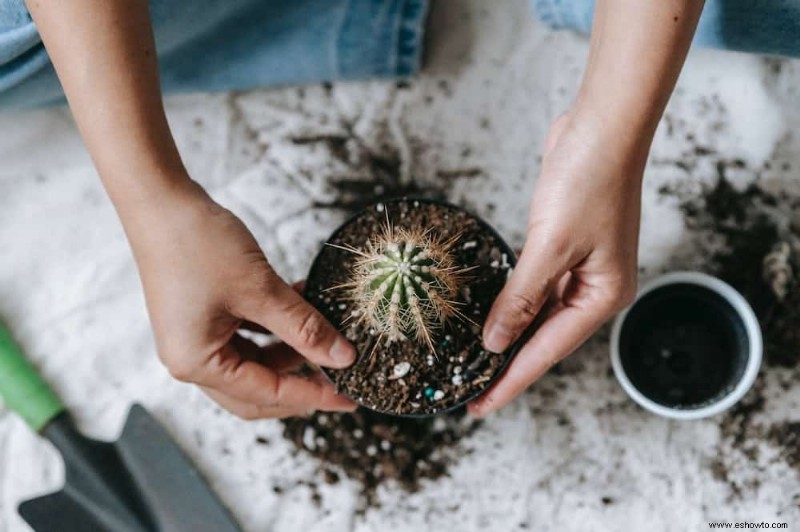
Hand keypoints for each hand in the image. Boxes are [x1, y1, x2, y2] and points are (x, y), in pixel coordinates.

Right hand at [126, 181, 356, 418]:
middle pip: (256, 390)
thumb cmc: (197, 243)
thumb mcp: (261, 290)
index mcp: (197, 363)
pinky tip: (302, 305)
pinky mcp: (201, 315)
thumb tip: (342, 357)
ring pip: (254, 361)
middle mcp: (190, 358)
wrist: (160, 198)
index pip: (266, 394)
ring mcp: (194, 337)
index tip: (348, 397)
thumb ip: (305, 328)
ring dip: (290, 350)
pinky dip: (275, 327)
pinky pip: (246, 334)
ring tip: (326, 332)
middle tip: (340, 379)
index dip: (312, 396)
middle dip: (299, 384)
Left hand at [470, 111, 643, 415]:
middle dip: (506, 363)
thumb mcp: (550, 246)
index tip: (480, 406)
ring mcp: (581, 268)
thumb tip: (496, 341)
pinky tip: (490, 316)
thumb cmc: (589, 180)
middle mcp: (595, 288)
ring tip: (473, 362)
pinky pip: (534, 288)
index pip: (547, 351)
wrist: (601, 127)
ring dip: (507, 335)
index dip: (510, 381)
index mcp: (603, 296)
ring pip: (538, 314)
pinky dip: (512, 304)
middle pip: (544, 338)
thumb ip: (521, 297)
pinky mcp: (563, 248)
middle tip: (468, 390)